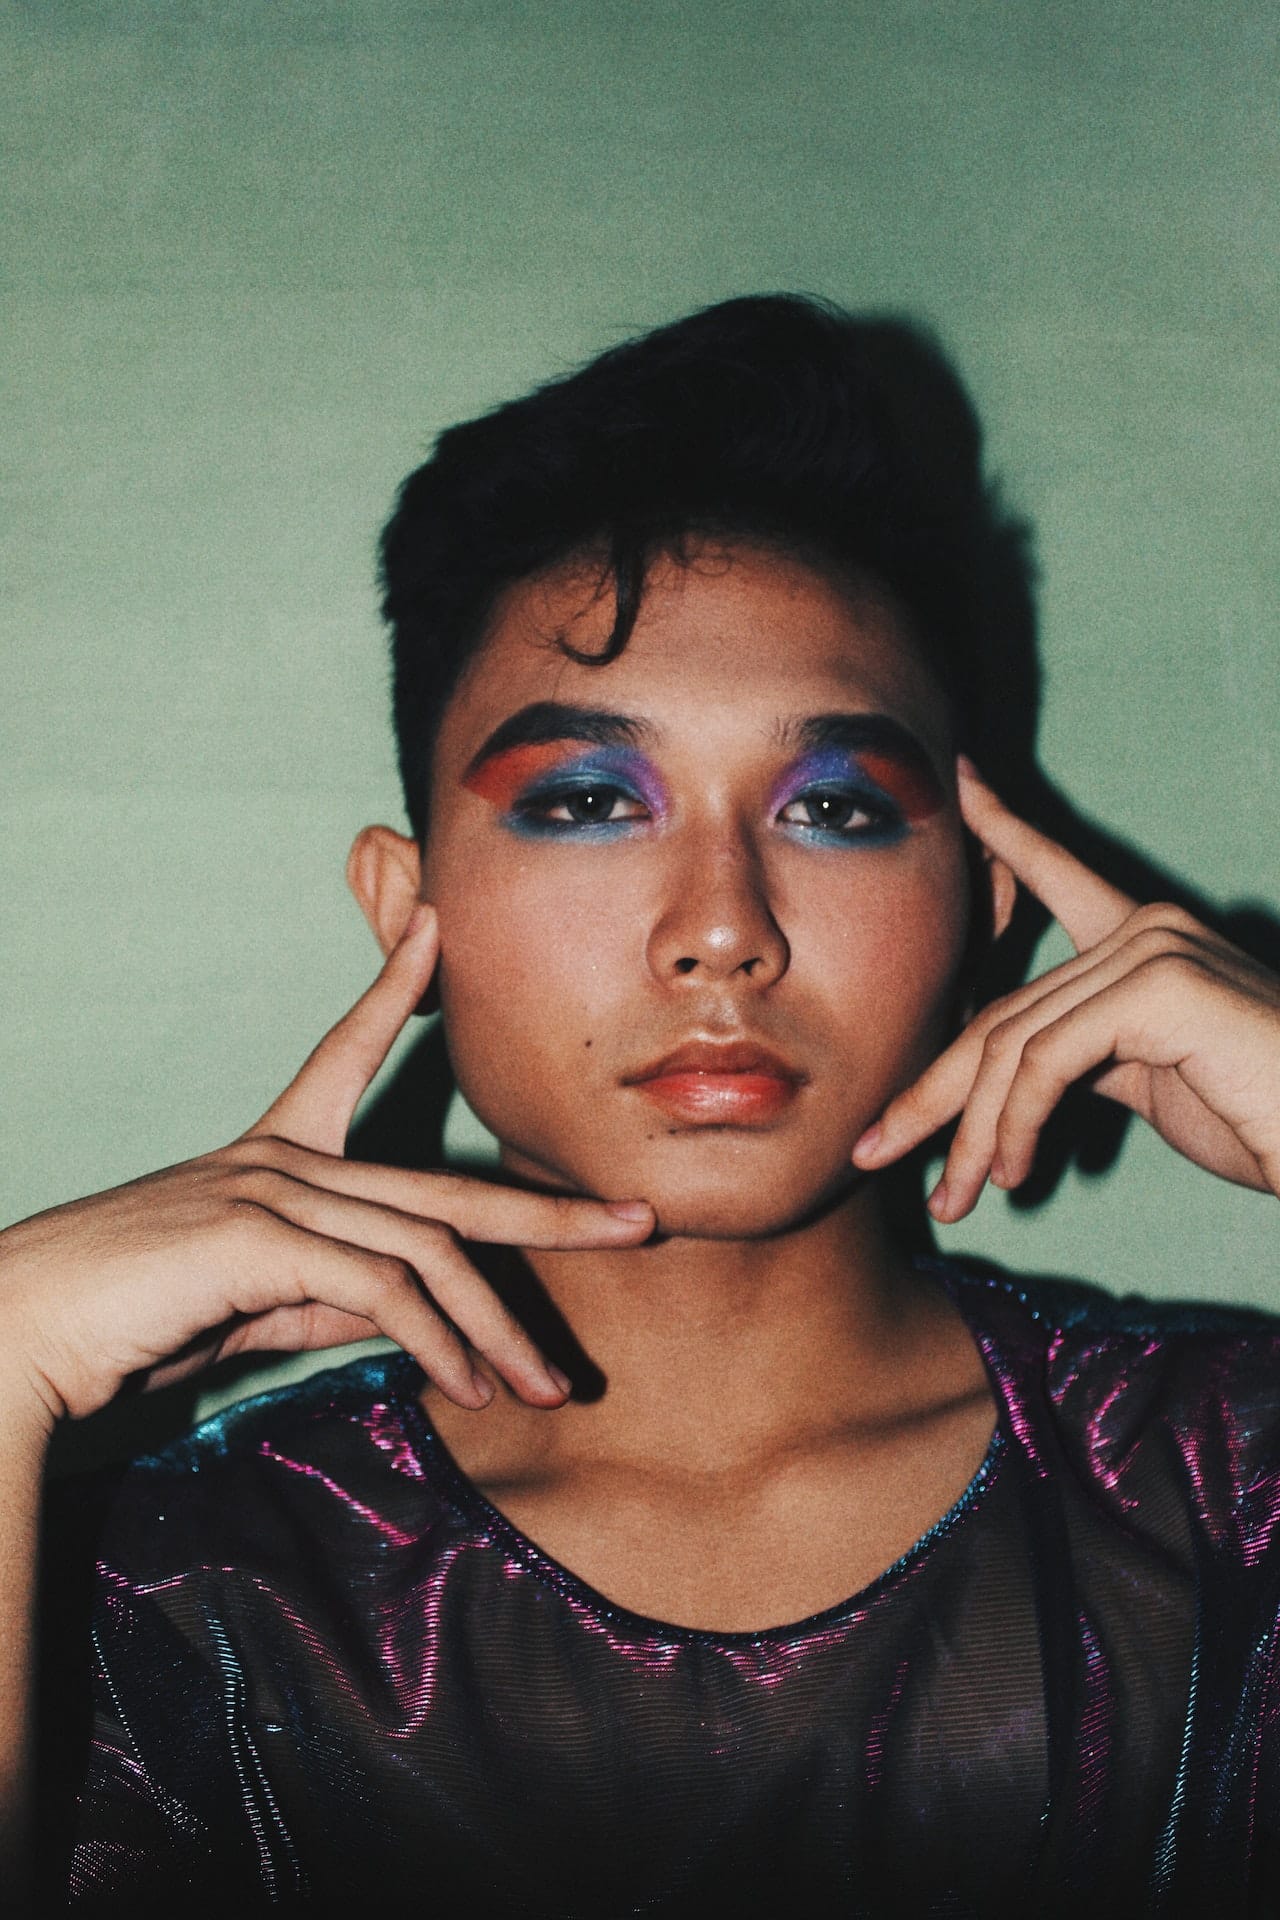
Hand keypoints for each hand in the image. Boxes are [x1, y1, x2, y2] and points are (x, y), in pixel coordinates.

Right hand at [0, 906, 653, 1430]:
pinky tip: (473, 1387)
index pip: (344, 1051)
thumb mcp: (251, 1304)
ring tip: (549, 1388)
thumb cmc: (131, 1321)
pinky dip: (439, 1342)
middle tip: (634, 1224)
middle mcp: (282, 1157)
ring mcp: (274, 1189)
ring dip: (498, 1326)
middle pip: (444, 1185)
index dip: (390, 988)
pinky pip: (384, 1291)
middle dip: (548, 1211)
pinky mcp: (260, 1236)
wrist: (26, 1332)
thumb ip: (327, 1298)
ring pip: (429, 1250)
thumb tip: (411, 1323)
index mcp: (274, 1154)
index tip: (433, 926)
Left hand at [853, 761, 1279, 1219]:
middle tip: (874, 1151)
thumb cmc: (1259, 1119)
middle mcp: (1146, 929)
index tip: (959, 780)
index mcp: (1145, 940)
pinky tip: (1015, 1173)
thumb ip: (1081, 1055)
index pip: (1055, 875)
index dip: (1003, 831)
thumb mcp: (1149, 1080)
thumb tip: (1005, 1078)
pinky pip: (1047, 1061)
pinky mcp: (1162, 988)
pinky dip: (1018, 1124)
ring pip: (1013, 1045)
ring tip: (956, 1198)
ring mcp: (1156, 950)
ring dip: (972, 1133)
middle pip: (1002, 1012)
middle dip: (934, 1093)